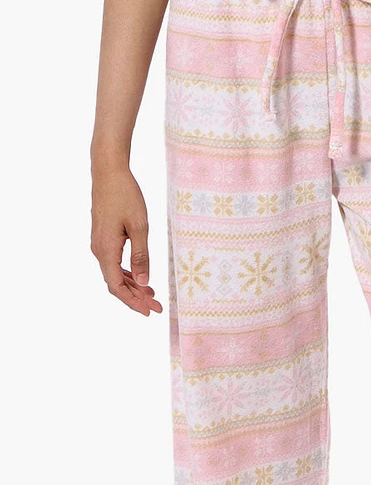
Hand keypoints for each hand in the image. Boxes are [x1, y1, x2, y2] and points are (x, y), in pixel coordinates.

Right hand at [90, 165, 162, 315]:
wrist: (109, 172)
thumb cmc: (125, 196)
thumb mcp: (139, 227)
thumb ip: (141, 256)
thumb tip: (143, 282)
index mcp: (106, 250)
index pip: (116, 287)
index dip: (132, 302)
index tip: (149, 311)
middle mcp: (99, 250)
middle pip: (115, 284)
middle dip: (136, 298)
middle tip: (158, 307)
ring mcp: (99, 245)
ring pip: (115, 275)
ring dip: (133, 287)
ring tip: (152, 295)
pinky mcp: (103, 239)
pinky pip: (114, 264)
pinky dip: (128, 274)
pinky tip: (141, 278)